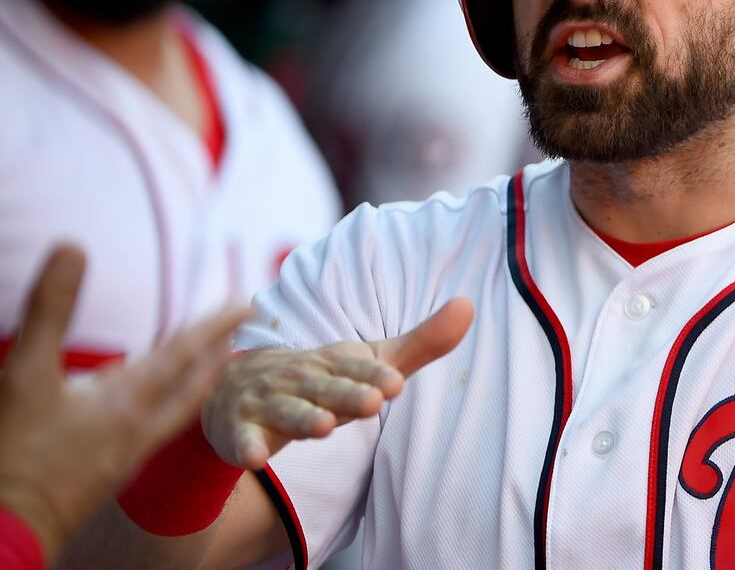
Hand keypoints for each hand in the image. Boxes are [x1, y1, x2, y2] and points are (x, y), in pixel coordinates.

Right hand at [0, 246, 250, 561]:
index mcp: (128, 401)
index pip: (186, 352)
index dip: (216, 324)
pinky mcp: (106, 476)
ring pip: (173, 411)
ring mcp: (125, 457)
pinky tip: (137, 410)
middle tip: (243, 329)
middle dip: (217, 352)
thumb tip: (73, 244)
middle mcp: (139, 429)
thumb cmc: (14, 454)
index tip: (249, 301)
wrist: (6, 534)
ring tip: (208, 364)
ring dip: (193, 382)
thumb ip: (52, 310)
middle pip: (192, 383)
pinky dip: (159, 411)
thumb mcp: (26, 373)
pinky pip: (149, 433)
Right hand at [202, 298, 472, 469]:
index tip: (396, 382)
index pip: (358, 368)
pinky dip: (246, 447)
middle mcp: (301, 377)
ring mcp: (269, 402)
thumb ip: (419, 344)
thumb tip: (468, 304)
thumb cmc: (319, 376)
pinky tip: (254, 459)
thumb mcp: (367, 361)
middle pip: (326, 388)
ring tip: (325, 427)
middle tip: (374, 401)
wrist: (236, 387)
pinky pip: (243, 440)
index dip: (374, 374)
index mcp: (334, 361)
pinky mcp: (241, 429)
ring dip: (304, 418)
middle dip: (348, 394)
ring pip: (288, 411)